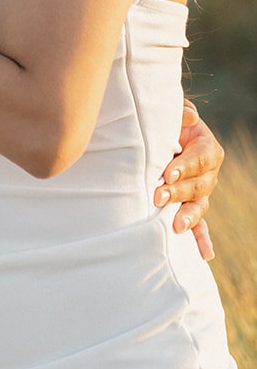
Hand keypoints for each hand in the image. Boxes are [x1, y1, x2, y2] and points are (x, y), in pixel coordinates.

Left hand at [153, 102, 223, 259]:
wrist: (159, 137)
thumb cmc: (164, 123)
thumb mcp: (171, 114)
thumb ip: (180, 113)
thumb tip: (188, 116)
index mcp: (207, 148)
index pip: (200, 158)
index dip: (186, 166)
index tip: (168, 173)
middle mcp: (209, 173)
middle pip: (199, 185)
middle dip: (178, 192)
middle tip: (158, 196)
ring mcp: (201, 192)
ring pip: (199, 206)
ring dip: (188, 216)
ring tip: (176, 225)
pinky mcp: (191, 206)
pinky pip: (200, 225)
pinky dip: (202, 240)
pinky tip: (205, 255)